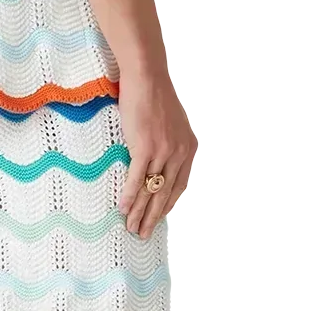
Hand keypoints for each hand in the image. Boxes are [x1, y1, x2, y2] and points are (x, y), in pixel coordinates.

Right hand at [115, 69, 198, 238]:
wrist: (146, 76)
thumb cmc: (153, 96)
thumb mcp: (169, 123)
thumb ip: (167, 142)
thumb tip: (156, 158)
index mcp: (187, 148)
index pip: (178, 185)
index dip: (166, 205)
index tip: (156, 220)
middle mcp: (179, 152)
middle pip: (165, 193)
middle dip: (153, 217)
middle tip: (142, 234)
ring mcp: (163, 150)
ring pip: (151, 190)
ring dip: (140, 212)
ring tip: (132, 228)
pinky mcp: (145, 146)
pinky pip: (137, 177)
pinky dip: (130, 196)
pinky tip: (123, 209)